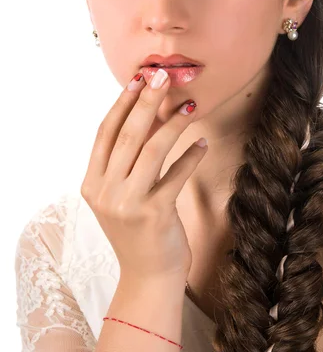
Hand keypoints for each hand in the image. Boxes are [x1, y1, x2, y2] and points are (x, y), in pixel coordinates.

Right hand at [80, 69, 207, 281]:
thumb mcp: (122, 194)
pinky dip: (191, 156)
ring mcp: (128, 204)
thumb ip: (127, 161)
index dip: (121, 103)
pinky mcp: (155, 214)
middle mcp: (105, 192)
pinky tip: (202, 142)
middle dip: (147, 101)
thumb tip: (152, 114)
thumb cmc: (138, 228)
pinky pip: (176, 174)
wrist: (148, 275)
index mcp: (92, 183)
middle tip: (162, 76)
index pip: (105, 133)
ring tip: (190, 105)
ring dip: (173, 123)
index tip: (137, 79)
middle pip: (127, 135)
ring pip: (152, 149)